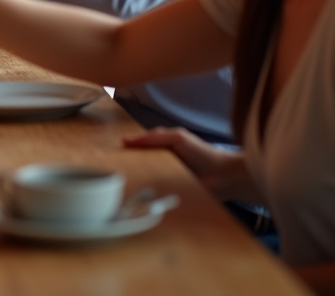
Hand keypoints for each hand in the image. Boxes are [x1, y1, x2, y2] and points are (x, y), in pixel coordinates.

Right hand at [123, 127, 250, 201]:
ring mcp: (166, 179)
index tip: (109, 156)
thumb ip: (154, 137)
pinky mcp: (171, 195)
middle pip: (140, 164)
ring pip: (146, 179)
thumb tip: (125, 141)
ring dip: (137, 182)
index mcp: (162, 147)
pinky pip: (156, 194)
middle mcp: (162, 163)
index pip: (138, 148)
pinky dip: (148, 195)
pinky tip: (137, 198)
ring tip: (120, 188)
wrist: (225, 178)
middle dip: (128, 168)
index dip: (126, 151)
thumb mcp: (177, 138)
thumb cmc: (202, 154)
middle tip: (111, 175)